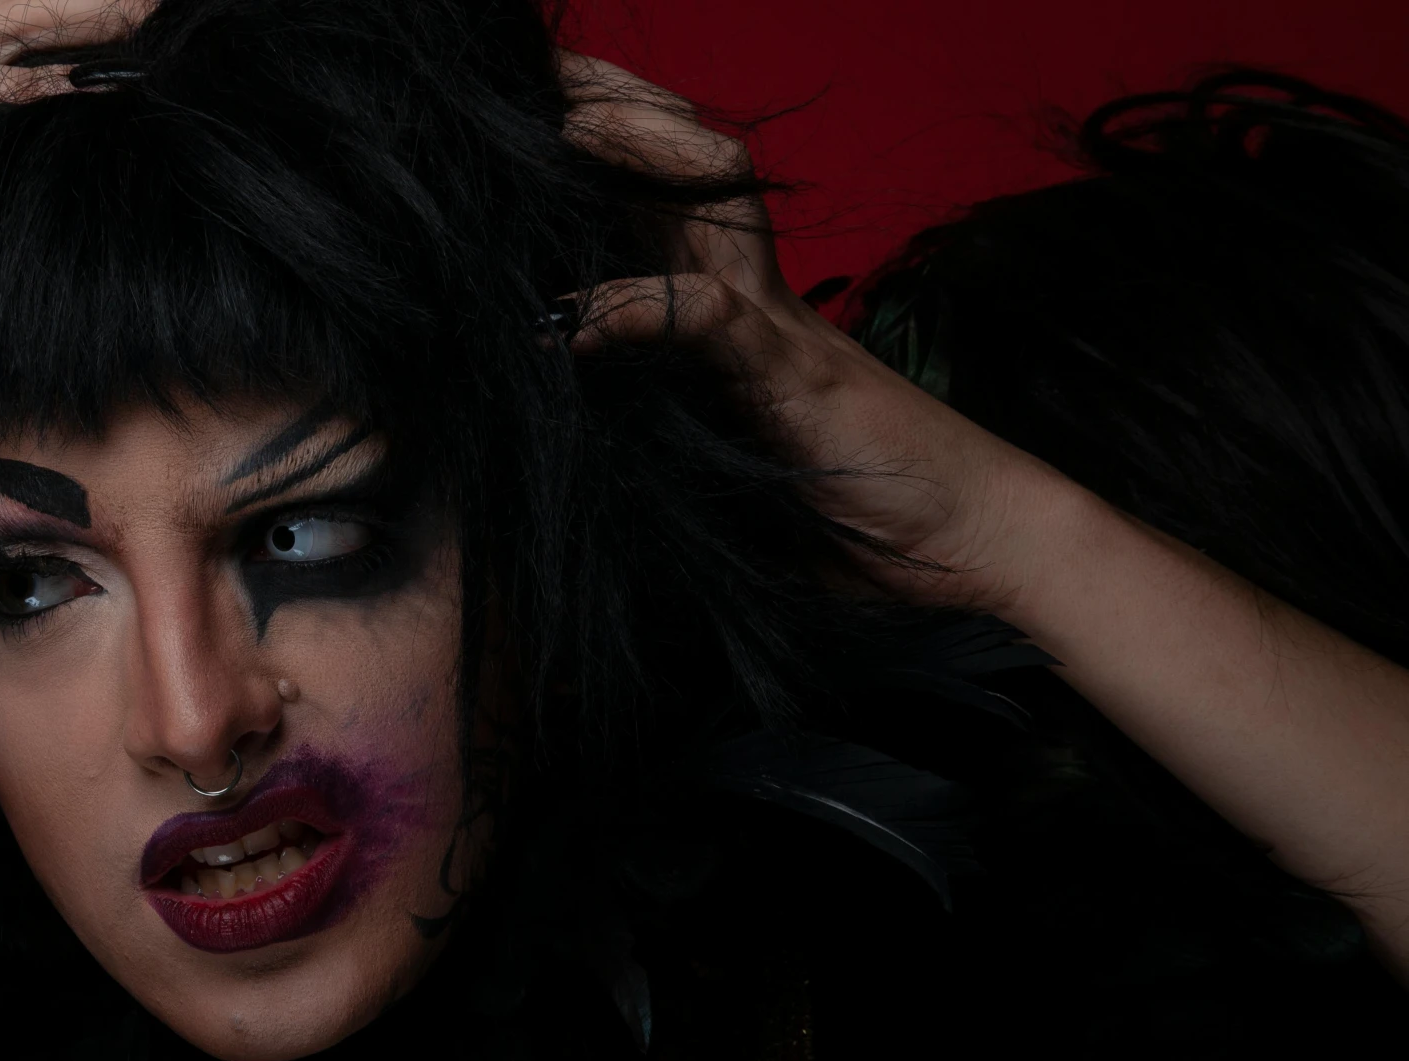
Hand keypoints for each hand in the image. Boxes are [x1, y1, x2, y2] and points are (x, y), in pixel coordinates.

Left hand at [559, 54, 1074, 613]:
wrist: (977, 541)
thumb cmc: (868, 508)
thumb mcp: (740, 460)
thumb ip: (679, 427)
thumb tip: (588, 429)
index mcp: (744, 311)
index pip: (673, 200)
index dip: (614, 145)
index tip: (538, 110)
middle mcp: (760, 299)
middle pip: (691, 162)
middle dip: (616, 105)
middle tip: (533, 70)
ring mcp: (780, 329)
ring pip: (711, 199)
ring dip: (636, 154)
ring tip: (561, 127)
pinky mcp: (789, 381)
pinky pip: (707, 322)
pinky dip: (640, 311)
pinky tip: (571, 323)